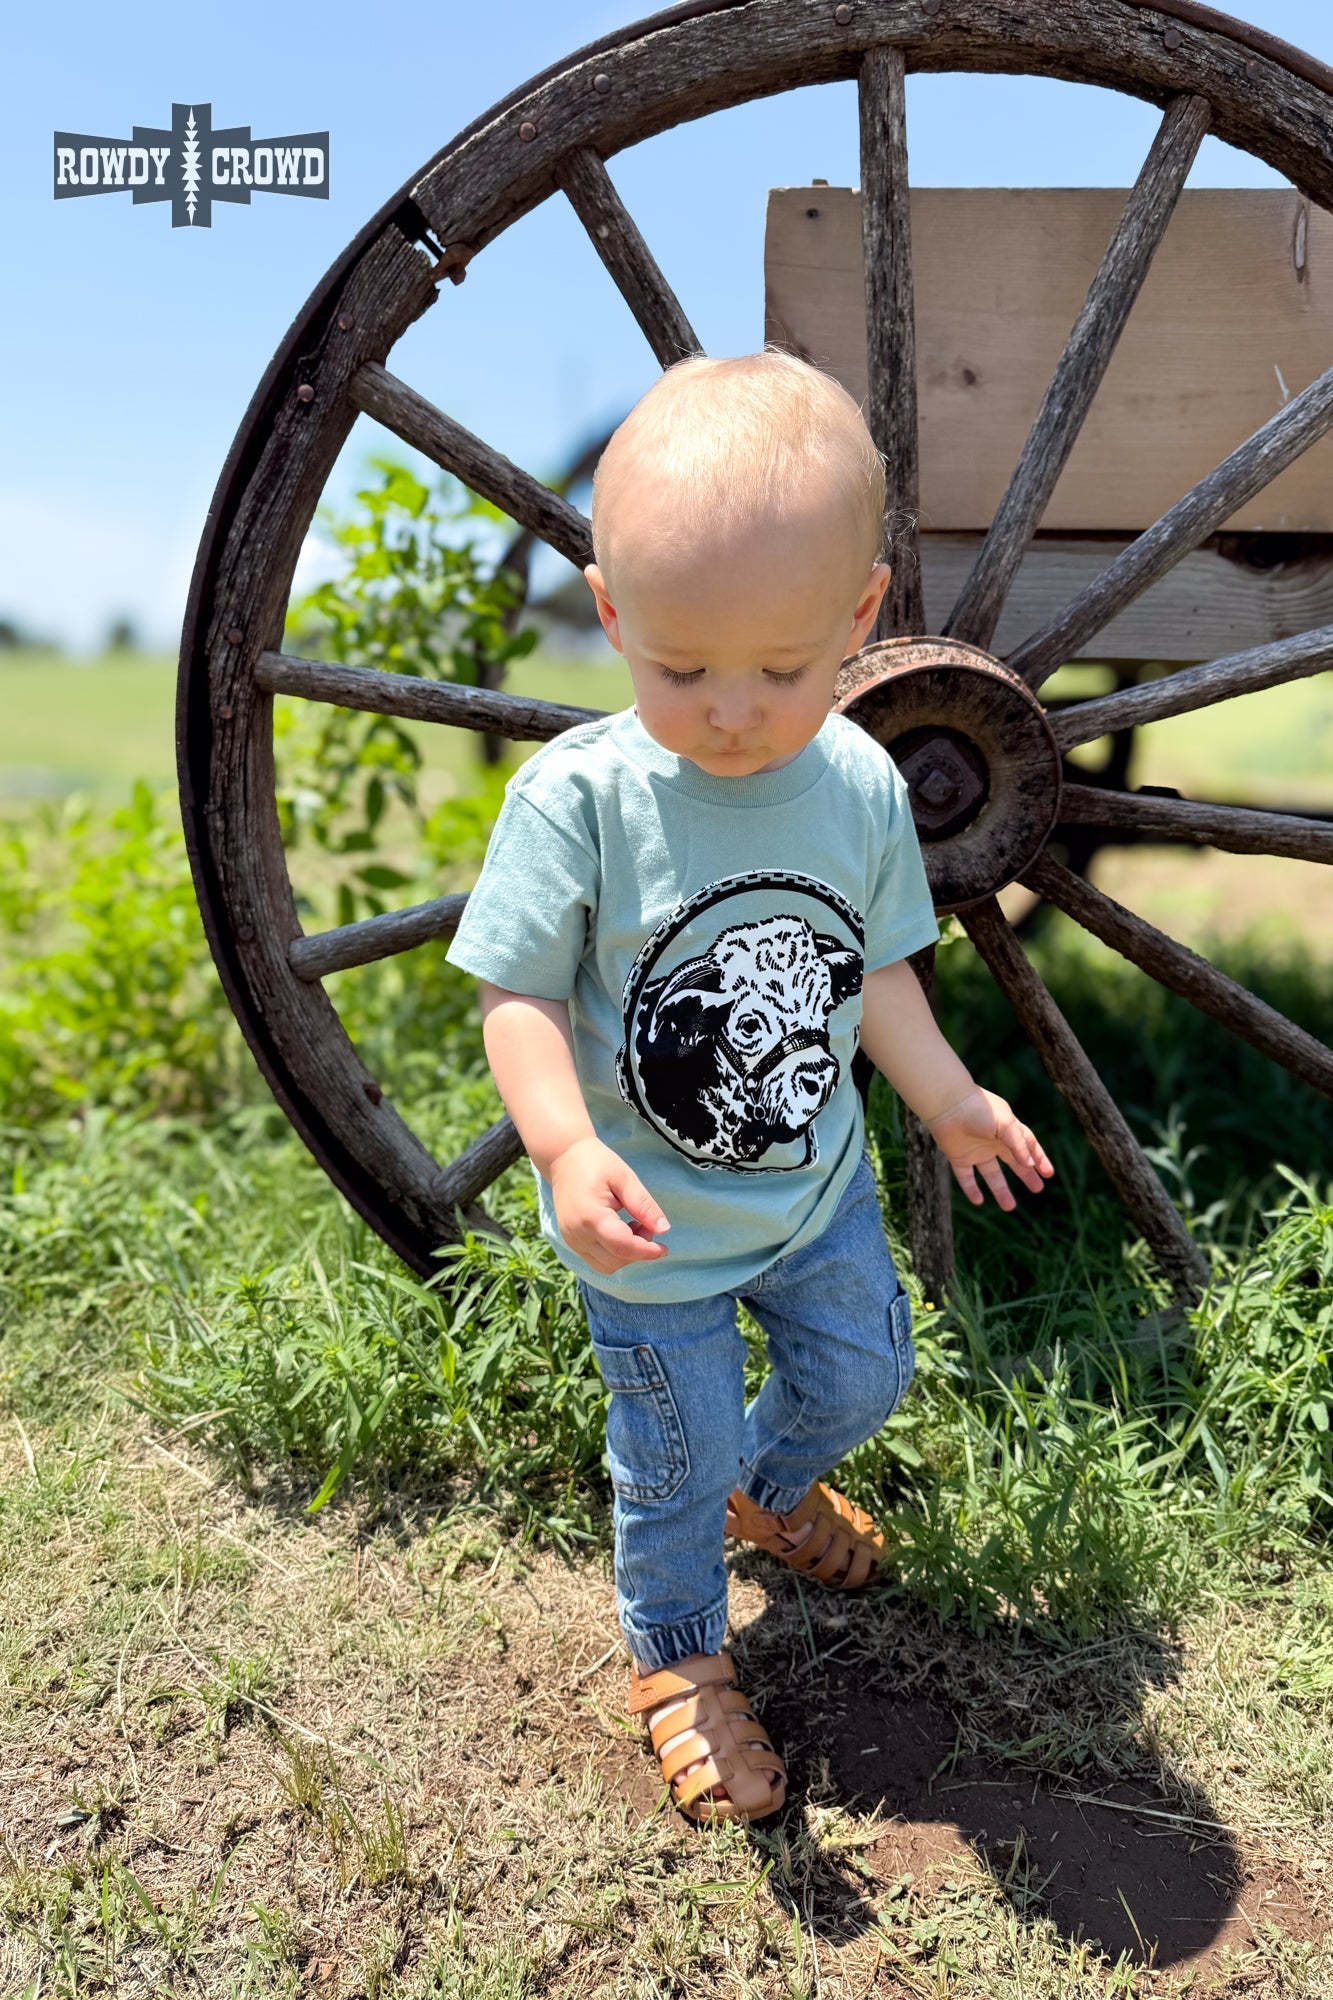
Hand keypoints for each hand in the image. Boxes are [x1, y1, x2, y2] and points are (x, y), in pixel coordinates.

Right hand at [548, 1136, 670, 1274]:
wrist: (563, 1157)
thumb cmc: (596, 1163)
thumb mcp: (625, 1178)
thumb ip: (643, 1205)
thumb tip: (663, 1230)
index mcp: (591, 1216)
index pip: (623, 1247)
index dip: (647, 1251)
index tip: (664, 1247)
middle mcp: (577, 1234)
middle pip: (615, 1260)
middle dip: (638, 1250)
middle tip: (647, 1225)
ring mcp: (571, 1239)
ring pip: (605, 1266)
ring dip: (626, 1255)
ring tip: (633, 1228)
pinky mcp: (570, 1241)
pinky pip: (595, 1260)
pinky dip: (613, 1254)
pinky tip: (620, 1232)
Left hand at [924, 1087, 1054, 1210]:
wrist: (947, 1104)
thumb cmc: (979, 1109)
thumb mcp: (1005, 1124)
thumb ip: (1018, 1144)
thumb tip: (1030, 1164)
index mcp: (1007, 1129)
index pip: (1027, 1146)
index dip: (1038, 1158)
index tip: (1048, 1173)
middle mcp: (993, 1141)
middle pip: (1013, 1162)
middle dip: (1026, 1175)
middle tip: (1038, 1189)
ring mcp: (975, 1150)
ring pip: (991, 1174)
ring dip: (1000, 1190)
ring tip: (1010, 1207)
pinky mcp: (958, 1157)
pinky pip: (965, 1177)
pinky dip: (971, 1189)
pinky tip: (978, 1201)